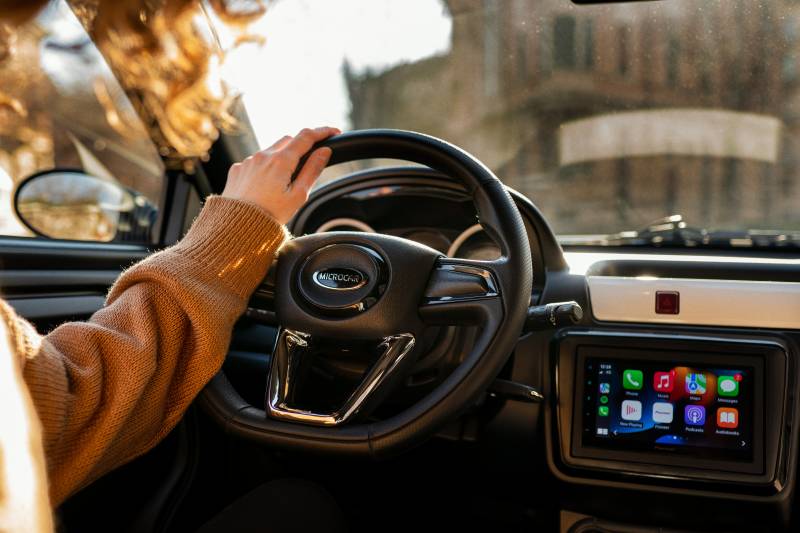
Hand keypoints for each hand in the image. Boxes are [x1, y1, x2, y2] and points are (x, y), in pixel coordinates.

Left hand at [222, 126, 340, 223]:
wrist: (238, 227)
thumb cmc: (270, 215)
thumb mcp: (298, 195)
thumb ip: (312, 170)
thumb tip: (324, 152)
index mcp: (280, 161)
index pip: (306, 137)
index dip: (322, 132)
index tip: (333, 132)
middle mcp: (263, 156)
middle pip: (288, 140)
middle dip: (301, 144)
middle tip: (310, 158)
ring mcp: (248, 161)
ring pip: (270, 150)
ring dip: (282, 156)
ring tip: (285, 179)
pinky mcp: (238, 169)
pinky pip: (255, 161)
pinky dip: (265, 166)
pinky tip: (266, 184)